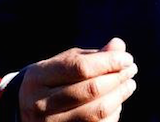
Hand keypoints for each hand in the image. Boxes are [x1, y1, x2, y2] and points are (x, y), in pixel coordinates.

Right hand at [18, 38, 137, 121]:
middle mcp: (40, 104)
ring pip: (96, 112)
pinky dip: (113, 114)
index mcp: (39, 78)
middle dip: (117, 78)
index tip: (127, 58)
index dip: (108, 62)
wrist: (27, 112)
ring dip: (119, 96)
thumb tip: (119, 45)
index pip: (80, 68)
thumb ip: (91, 56)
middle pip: (90, 90)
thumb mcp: (64, 63)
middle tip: (131, 69)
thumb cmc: (53, 81)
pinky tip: (117, 103)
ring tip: (129, 84)